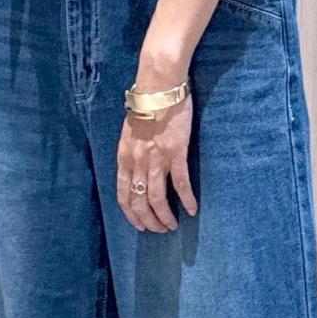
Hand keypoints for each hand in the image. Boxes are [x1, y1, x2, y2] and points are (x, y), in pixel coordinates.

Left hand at [117, 92, 197, 231]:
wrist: (159, 87)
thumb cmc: (146, 106)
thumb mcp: (130, 132)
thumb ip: (132, 153)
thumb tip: (136, 170)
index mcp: (124, 157)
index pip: (123, 195)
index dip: (131, 214)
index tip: (140, 225)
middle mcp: (137, 161)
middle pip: (140, 201)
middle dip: (148, 220)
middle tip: (159, 229)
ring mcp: (156, 158)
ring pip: (157, 198)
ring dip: (164, 216)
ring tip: (172, 225)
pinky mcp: (176, 153)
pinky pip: (181, 183)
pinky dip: (187, 200)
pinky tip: (192, 210)